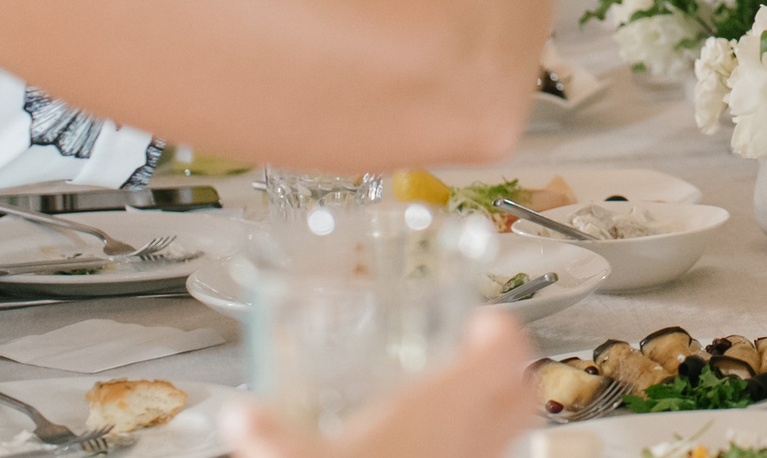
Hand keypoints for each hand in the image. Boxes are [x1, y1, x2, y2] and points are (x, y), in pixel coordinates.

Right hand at [223, 309, 533, 457]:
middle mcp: (475, 433)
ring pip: (517, 427)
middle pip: (526, 389)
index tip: (482, 322)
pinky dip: (484, 447)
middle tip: (485, 356)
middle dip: (513, 366)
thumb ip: (266, 434)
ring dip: (503, 407)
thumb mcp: (300, 455)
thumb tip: (240, 417)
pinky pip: (497, 457)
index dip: (501, 329)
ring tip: (470, 401)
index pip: (504, 349)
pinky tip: (448, 449)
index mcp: (442, 404)